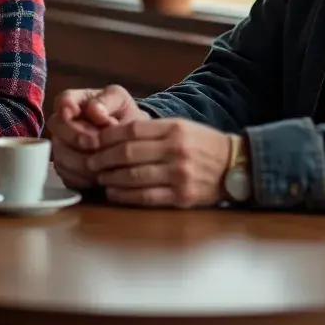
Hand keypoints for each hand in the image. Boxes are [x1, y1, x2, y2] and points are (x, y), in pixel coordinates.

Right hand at [48, 85, 147, 189]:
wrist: (133, 143)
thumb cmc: (124, 117)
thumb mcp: (121, 102)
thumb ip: (107, 101)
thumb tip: (93, 110)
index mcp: (76, 100)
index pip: (62, 100)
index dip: (66, 107)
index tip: (75, 113)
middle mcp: (63, 123)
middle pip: (57, 127)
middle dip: (76, 136)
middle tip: (97, 143)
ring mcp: (62, 146)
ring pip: (60, 154)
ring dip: (82, 160)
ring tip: (104, 162)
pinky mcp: (66, 168)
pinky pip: (66, 174)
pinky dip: (83, 177)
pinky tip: (99, 176)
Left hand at [86, 118, 232, 207]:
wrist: (235, 166)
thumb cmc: (203, 145)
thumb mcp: (181, 127)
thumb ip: (152, 130)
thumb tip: (114, 134)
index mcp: (174, 129)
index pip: (131, 130)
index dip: (106, 137)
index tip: (91, 141)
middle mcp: (175, 150)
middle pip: (128, 153)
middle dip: (102, 159)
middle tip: (89, 162)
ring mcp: (179, 175)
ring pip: (134, 177)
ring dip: (111, 178)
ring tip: (99, 178)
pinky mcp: (182, 196)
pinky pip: (146, 197)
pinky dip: (125, 196)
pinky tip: (114, 193)